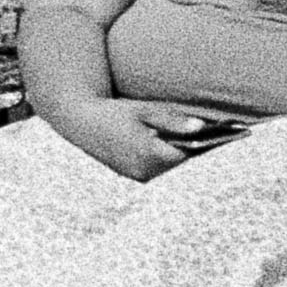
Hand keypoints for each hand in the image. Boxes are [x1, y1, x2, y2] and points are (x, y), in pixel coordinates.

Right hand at [37, 93, 198, 183]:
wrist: (79, 121)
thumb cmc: (113, 112)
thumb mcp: (144, 111)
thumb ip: (173, 121)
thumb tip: (200, 127)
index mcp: (149, 154)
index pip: (186, 153)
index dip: (196, 141)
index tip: (207, 131)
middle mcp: (143, 170)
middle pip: (176, 160)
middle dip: (182, 145)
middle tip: (185, 128)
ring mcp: (135, 175)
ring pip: (165, 165)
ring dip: (169, 152)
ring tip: (164, 134)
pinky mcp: (129, 175)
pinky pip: (152, 168)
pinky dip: (156, 156)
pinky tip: (150, 141)